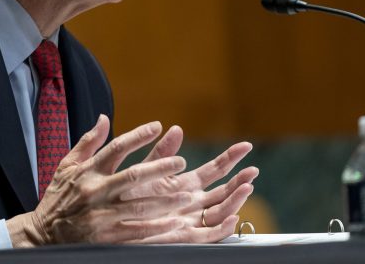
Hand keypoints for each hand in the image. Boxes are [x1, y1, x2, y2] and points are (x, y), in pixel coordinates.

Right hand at [6, 115, 192, 245]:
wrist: (42, 234)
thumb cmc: (58, 196)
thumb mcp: (67, 165)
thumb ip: (88, 142)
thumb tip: (104, 117)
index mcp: (88, 170)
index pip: (116, 147)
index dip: (138, 135)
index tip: (158, 126)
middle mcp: (95, 190)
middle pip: (133, 175)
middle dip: (160, 167)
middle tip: (181, 161)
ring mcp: (101, 215)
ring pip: (140, 205)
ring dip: (166, 200)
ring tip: (187, 194)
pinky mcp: (105, 237)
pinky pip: (137, 231)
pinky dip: (158, 227)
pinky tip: (175, 222)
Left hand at [122, 125, 258, 242]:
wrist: (111, 220)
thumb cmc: (126, 195)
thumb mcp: (146, 170)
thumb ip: (162, 153)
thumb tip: (177, 128)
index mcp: (185, 184)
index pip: (214, 170)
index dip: (230, 158)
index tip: (246, 146)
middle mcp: (192, 202)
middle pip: (223, 191)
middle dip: (239, 180)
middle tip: (254, 169)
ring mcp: (190, 219)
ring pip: (220, 211)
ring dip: (235, 200)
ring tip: (247, 186)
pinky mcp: (183, 237)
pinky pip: (207, 235)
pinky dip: (222, 228)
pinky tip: (232, 217)